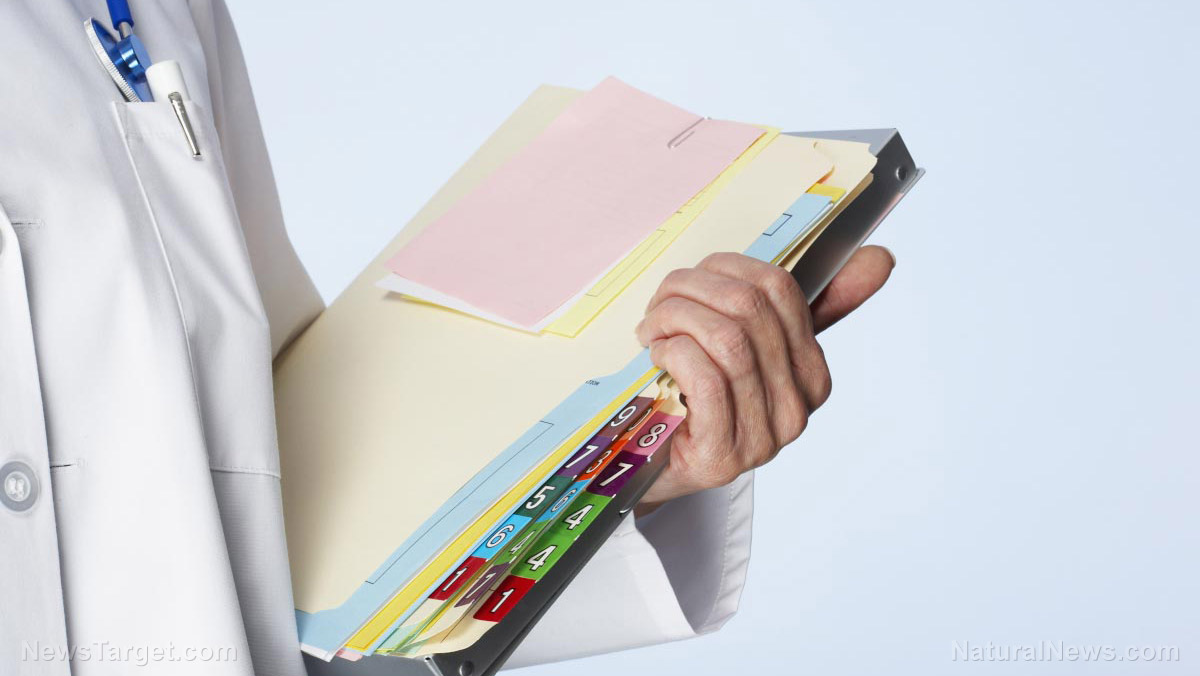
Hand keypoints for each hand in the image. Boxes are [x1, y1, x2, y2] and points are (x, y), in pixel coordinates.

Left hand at [635, 246, 894, 508]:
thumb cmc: (696, 401)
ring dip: (676, 319)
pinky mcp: (724, 456)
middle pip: (748, 308)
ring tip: (652, 329)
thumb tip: (881, 258)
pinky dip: (675, 352)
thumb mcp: (747, 349)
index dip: (725, 268)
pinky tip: (659, 355)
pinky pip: (708, 378)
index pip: (781, 289)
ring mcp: (764, 437)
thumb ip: (800, 305)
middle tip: (659, 303)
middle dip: (691, 291)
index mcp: (811, 373)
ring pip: (728, 339)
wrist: (654, 468)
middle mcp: (797, 407)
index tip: (691, 280)